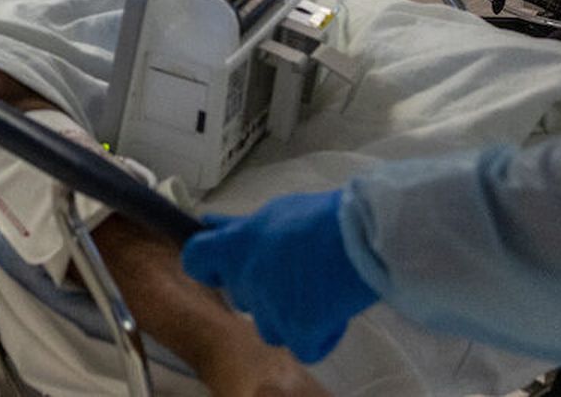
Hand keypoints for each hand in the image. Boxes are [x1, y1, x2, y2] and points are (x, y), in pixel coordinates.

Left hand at [181, 190, 377, 363]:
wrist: (365, 235)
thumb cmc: (322, 219)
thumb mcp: (274, 212)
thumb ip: (240, 226)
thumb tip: (210, 223)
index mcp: (236, 246)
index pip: (195, 260)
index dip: (208, 265)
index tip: (222, 266)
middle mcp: (247, 279)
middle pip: (241, 297)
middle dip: (262, 291)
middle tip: (292, 275)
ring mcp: (271, 308)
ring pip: (268, 328)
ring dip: (287, 318)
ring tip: (316, 294)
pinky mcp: (299, 330)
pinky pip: (302, 347)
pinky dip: (318, 337)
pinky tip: (332, 314)